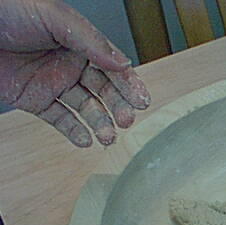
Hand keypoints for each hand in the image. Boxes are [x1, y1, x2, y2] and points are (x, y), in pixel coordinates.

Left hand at [0, 0, 149, 146]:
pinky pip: (60, 119)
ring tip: (107, 136)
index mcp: (79, 43)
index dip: (129, 84)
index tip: (141, 100)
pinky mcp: (36, 100)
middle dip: (118, 107)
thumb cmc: (8, 11)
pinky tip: (86, 140)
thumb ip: (90, 41)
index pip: (112, 67)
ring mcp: (54, 83)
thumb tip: (121, 62)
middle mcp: (69, 64)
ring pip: (86, 108)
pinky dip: (74, 132)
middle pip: (103, 90)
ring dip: (100, 123)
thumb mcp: (54, 18)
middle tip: (126, 120)